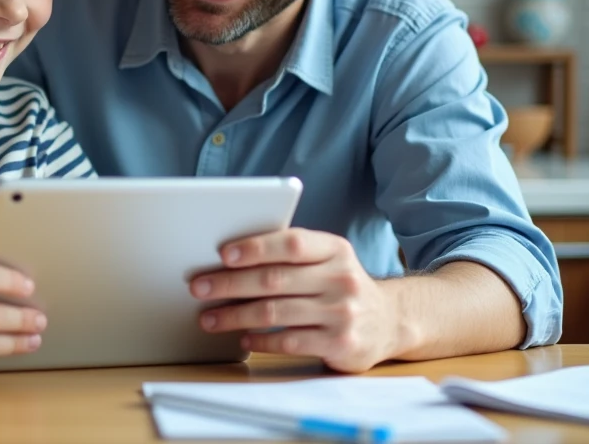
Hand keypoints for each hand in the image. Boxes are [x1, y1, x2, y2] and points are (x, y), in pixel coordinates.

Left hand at [189, 229, 400, 371]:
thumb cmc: (341, 286)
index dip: (256, 247)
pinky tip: (242, 337)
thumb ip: (293, 256)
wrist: (389, 321)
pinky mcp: (340, 345)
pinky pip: (289, 341)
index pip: (292, 243)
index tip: (223, 254)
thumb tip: (230, 258)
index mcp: (335, 250)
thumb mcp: (329, 260)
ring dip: (235, 315)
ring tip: (209, 318)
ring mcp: (343, 313)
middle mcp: (342, 279)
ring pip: (276, 312)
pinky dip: (260, 340)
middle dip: (230, 284)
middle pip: (275, 279)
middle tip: (200, 287)